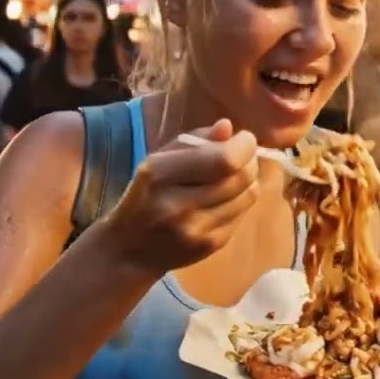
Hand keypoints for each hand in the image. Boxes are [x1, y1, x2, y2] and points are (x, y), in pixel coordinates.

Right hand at [101, 118, 258, 273]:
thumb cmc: (145, 196)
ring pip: (248, 196)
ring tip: (234, 175)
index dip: (244, 146)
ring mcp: (196, 229)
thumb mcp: (157, 160)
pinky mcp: (210, 245)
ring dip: (248, 181)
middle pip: (241, 178)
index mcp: (160, 174)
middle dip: (250, 161)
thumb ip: (193, 141)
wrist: (129, 250)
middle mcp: (178, 204)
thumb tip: (227, 127)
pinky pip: (242, 214)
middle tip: (243, 155)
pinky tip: (225, 198)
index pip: (223, 160)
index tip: (244, 138)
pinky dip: (240, 201)